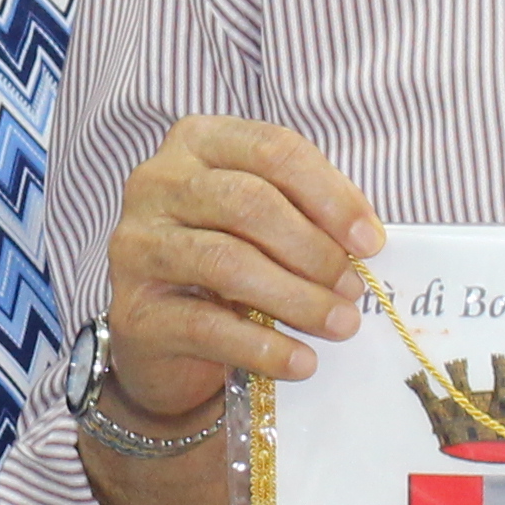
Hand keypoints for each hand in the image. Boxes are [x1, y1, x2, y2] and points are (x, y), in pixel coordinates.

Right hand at [99, 118, 383, 430]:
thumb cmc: (226, 267)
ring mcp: (137, 245)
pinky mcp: (133, 309)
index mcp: (196, 143)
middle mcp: (156, 182)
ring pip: (227, 261)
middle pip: (248, 202)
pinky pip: (207, 326)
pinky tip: (301, 362)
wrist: (163, 340)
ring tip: (339, 325)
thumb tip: (365, 240)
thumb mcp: (266, 225)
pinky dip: (264, 347)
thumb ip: (307, 215)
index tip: (371, 241)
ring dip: (297, 298)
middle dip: (314, 249)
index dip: (329, 194)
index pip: (271, 149)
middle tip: (353, 289)